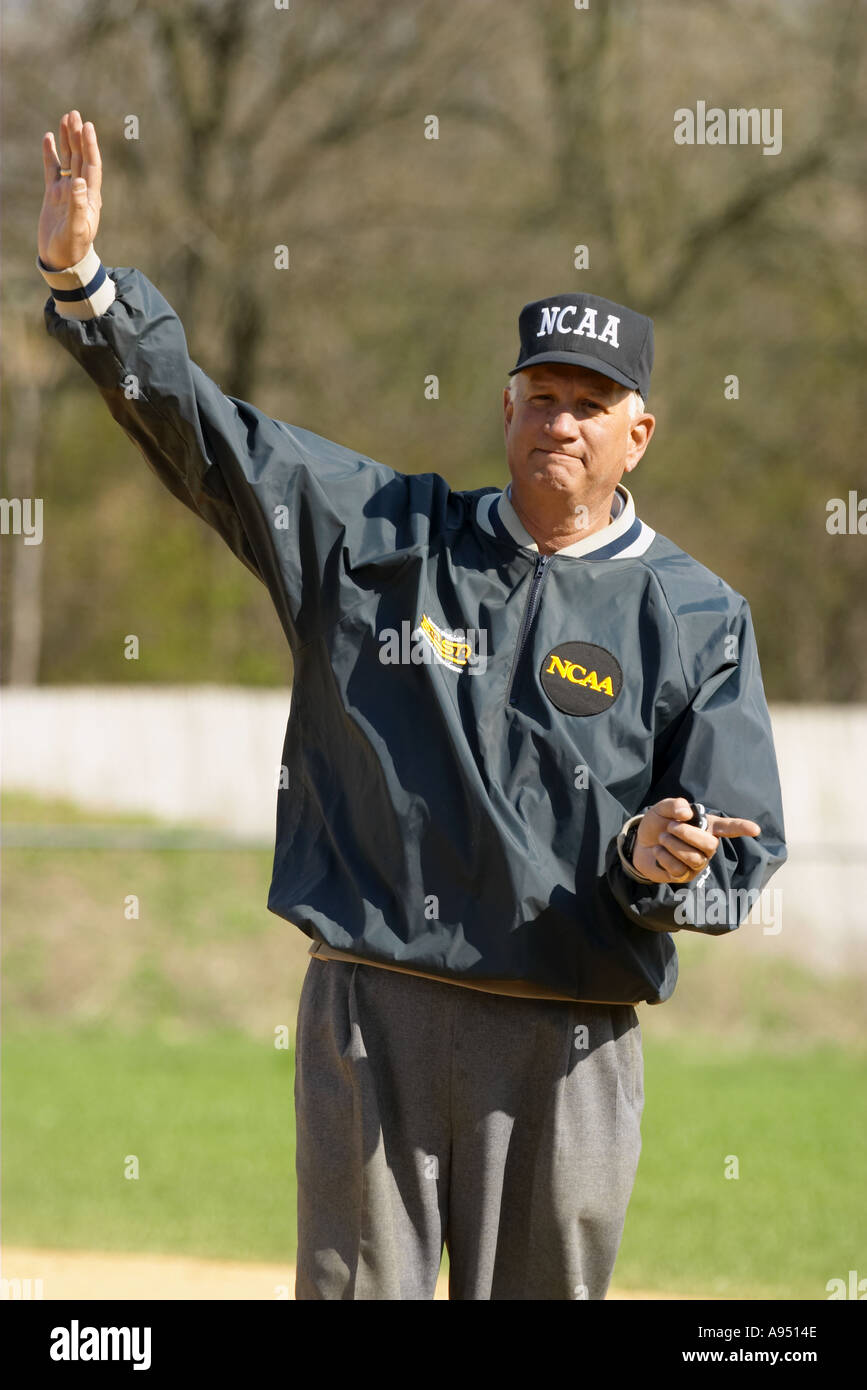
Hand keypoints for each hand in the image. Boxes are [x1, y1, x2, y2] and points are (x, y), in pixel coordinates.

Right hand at [38, 110, 102, 270]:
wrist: (62, 260)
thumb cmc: (72, 248)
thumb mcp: (77, 229)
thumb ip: (78, 205)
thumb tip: (78, 181)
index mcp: (90, 198)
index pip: (91, 166)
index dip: (90, 146)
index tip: (88, 126)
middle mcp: (80, 190)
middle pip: (80, 157)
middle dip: (78, 136)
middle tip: (75, 114)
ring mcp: (66, 191)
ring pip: (67, 160)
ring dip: (67, 140)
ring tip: (66, 119)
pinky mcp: (54, 195)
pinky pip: (52, 169)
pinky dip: (51, 154)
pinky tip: (49, 138)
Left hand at [631, 796, 759, 884]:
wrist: (640, 842)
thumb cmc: (658, 824)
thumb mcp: (662, 808)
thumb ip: (674, 805)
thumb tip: (686, 813)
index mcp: (706, 827)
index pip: (728, 828)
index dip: (741, 828)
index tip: (756, 830)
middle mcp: (705, 847)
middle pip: (710, 845)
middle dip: (688, 834)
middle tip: (670, 827)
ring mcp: (696, 863)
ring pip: (693, 858)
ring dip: (673, 845)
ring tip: (663, 838)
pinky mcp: (683, 876)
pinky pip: (678, 868)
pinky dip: (664, 857)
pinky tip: (659, 852)